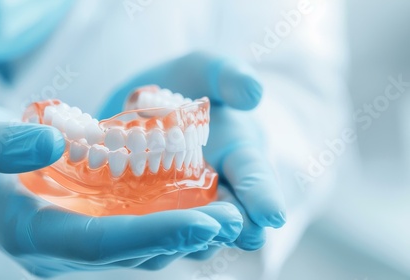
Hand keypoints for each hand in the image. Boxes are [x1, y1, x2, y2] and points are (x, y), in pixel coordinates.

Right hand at [0, 103, 243, 275]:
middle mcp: (59, 249)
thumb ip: (1, 142)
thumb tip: (51, 143)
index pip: (99, 242)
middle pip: (129, 251)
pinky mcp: (84, 230)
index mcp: (31, 232)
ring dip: (183, 235)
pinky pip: (132, 234)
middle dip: (182, 237)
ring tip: (231, 215)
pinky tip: (199, 206)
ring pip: (136, 249)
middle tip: (234, 220)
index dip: (151, 235)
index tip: (201, 222)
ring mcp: (74, 244)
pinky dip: (166, 224)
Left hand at [99, 51, 285, 254]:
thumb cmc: (184, 86)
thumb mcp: (203, 70)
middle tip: (238, 236)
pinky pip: (165, 232)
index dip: (263, 194)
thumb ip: (227, 76)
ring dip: (197, 237)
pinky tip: (148, 238)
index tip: (272, 215)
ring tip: (190, 241)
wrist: (144, 105)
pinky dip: (160, 236)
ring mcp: (194, 203)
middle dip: (236, 227)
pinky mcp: (164, 214)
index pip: (254, 173)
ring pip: (200, 230)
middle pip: (233, 213)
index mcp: (239, 150)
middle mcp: (223, 183)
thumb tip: (253, 94)